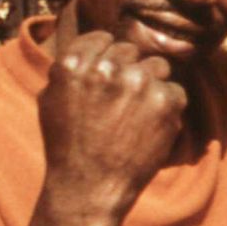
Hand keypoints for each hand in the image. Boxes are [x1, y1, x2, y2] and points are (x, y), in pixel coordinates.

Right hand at [37, 31, 188, 225]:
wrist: (90, 187)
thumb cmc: (68, 146)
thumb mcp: (51, 100)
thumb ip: (69, 68)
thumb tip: (93, 46)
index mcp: (75, 63)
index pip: (103, 38)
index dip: (108, 56)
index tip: (110, 75)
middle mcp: (107, 67)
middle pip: (131, 51)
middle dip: (129, 71)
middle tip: (122, 103)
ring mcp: (139, 82)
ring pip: (158, 66)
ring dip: (152, 85)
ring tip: (137, 115)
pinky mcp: (165, 100)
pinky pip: (175, 91)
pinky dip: (168, 108)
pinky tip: (150, 128)